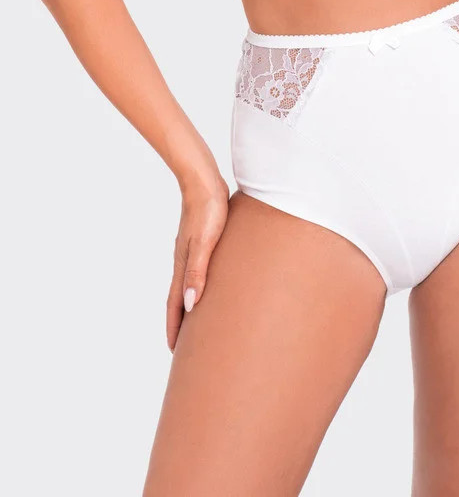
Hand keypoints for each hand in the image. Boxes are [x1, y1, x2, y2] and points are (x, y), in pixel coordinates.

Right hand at [166, 174, 229, 351]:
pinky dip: (199, 285)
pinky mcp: (201, 239)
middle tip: (186, 346)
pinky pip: (198, 270)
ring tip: (197, 321)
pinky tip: (210, 284)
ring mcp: (191, 250)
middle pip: (178, 298)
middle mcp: (184, 260)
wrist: (204, 180)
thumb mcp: (204, 243)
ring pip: (188, 284)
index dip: (175, 327)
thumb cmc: (209, 210)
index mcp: (183, 264)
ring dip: (189, 305)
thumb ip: (197, 273)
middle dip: (180, 323)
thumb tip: (189, 306)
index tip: (175, 351)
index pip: (175, 304)